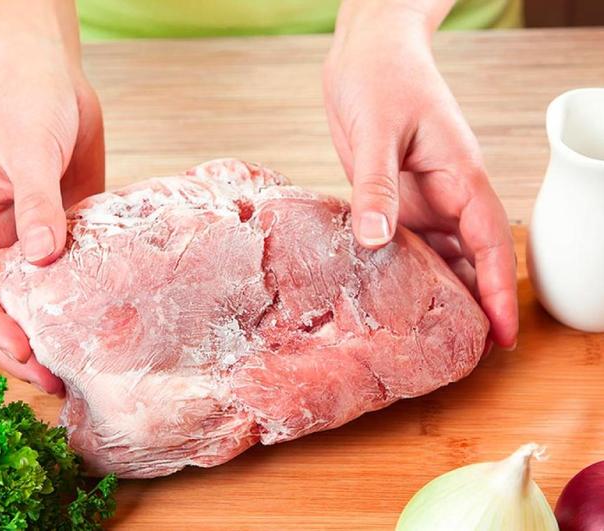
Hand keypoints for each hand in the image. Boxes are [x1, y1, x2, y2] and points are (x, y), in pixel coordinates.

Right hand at [0, 58, 104, 393]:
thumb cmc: (24, 106)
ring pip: (41, 297)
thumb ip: (35, 205)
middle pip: (4, 306)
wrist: (54, 80)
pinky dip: (86, 298)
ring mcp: (40, 237)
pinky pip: (77, 271)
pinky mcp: (73, 230)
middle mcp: (3, 239)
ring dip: (57, 331)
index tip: (22, 350)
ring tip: (82, 363)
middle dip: (23, 346)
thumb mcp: (25, 153)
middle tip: (55, 378)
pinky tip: (109, 319)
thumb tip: (43, 258)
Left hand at [323, 1, 517, 348]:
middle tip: (463, 354)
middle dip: (471, 303)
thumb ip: (377, 187)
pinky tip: (392, 296)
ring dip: (439, 292)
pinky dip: (405, 270)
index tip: (503, 336)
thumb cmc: (382, 78)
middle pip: (469, 259)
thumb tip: (376, 240)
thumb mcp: (378, 132)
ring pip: (438, 255)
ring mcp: (420, 197)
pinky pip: (405, 242)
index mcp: (459, 176)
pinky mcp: (393, 198)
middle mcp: (446, 194)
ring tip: (430, 337)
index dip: (495, 291)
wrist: (365, 52)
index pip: (488, 243)